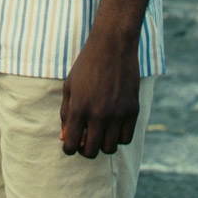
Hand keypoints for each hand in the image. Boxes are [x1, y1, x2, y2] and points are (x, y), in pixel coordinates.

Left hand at [59, 31, 138, 157]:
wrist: (112, 46)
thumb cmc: (86, 65)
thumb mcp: (69, 86)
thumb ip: (65, 113)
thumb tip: (64, 138)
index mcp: (79, 108)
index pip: (71, 145)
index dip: (69, 148)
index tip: (71, 143)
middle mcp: (98, 114)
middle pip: (91, 151)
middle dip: (84, 150)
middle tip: (85, 139)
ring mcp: (117, 114)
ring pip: (110, 148)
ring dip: (102, 144)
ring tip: (100, 133)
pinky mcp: (133, 110)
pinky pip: (126, 138)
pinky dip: (119, 137)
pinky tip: (114, 127)